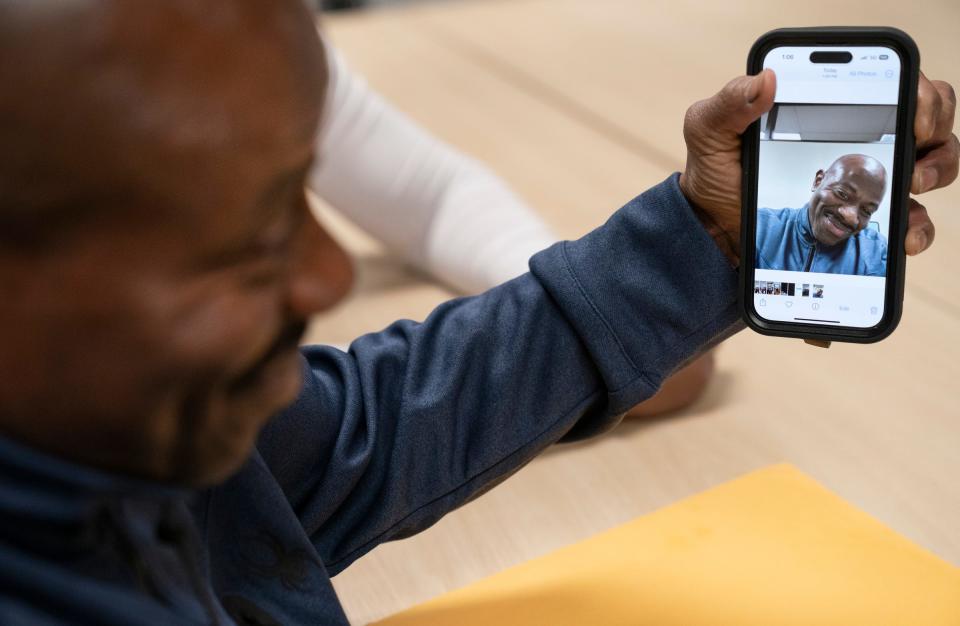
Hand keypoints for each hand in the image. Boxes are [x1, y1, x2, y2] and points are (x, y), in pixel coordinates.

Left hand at [678, 69, 957, 262]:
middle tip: (912, 147)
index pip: (898, 82)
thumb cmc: (717, 171)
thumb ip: (729, 104)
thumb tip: (765, 80)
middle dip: (934, 129)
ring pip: (934, 163)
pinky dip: (916, 229)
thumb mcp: (711, 131)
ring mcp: (869, 179)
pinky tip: (903, 238)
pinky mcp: (866, 218)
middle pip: (930, 119)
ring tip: (911, 184)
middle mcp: (861, 138)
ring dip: (937, 169)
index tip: (911, 115)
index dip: (920, 93)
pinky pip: (911, 222)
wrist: (714, 228)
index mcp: (834, 106)